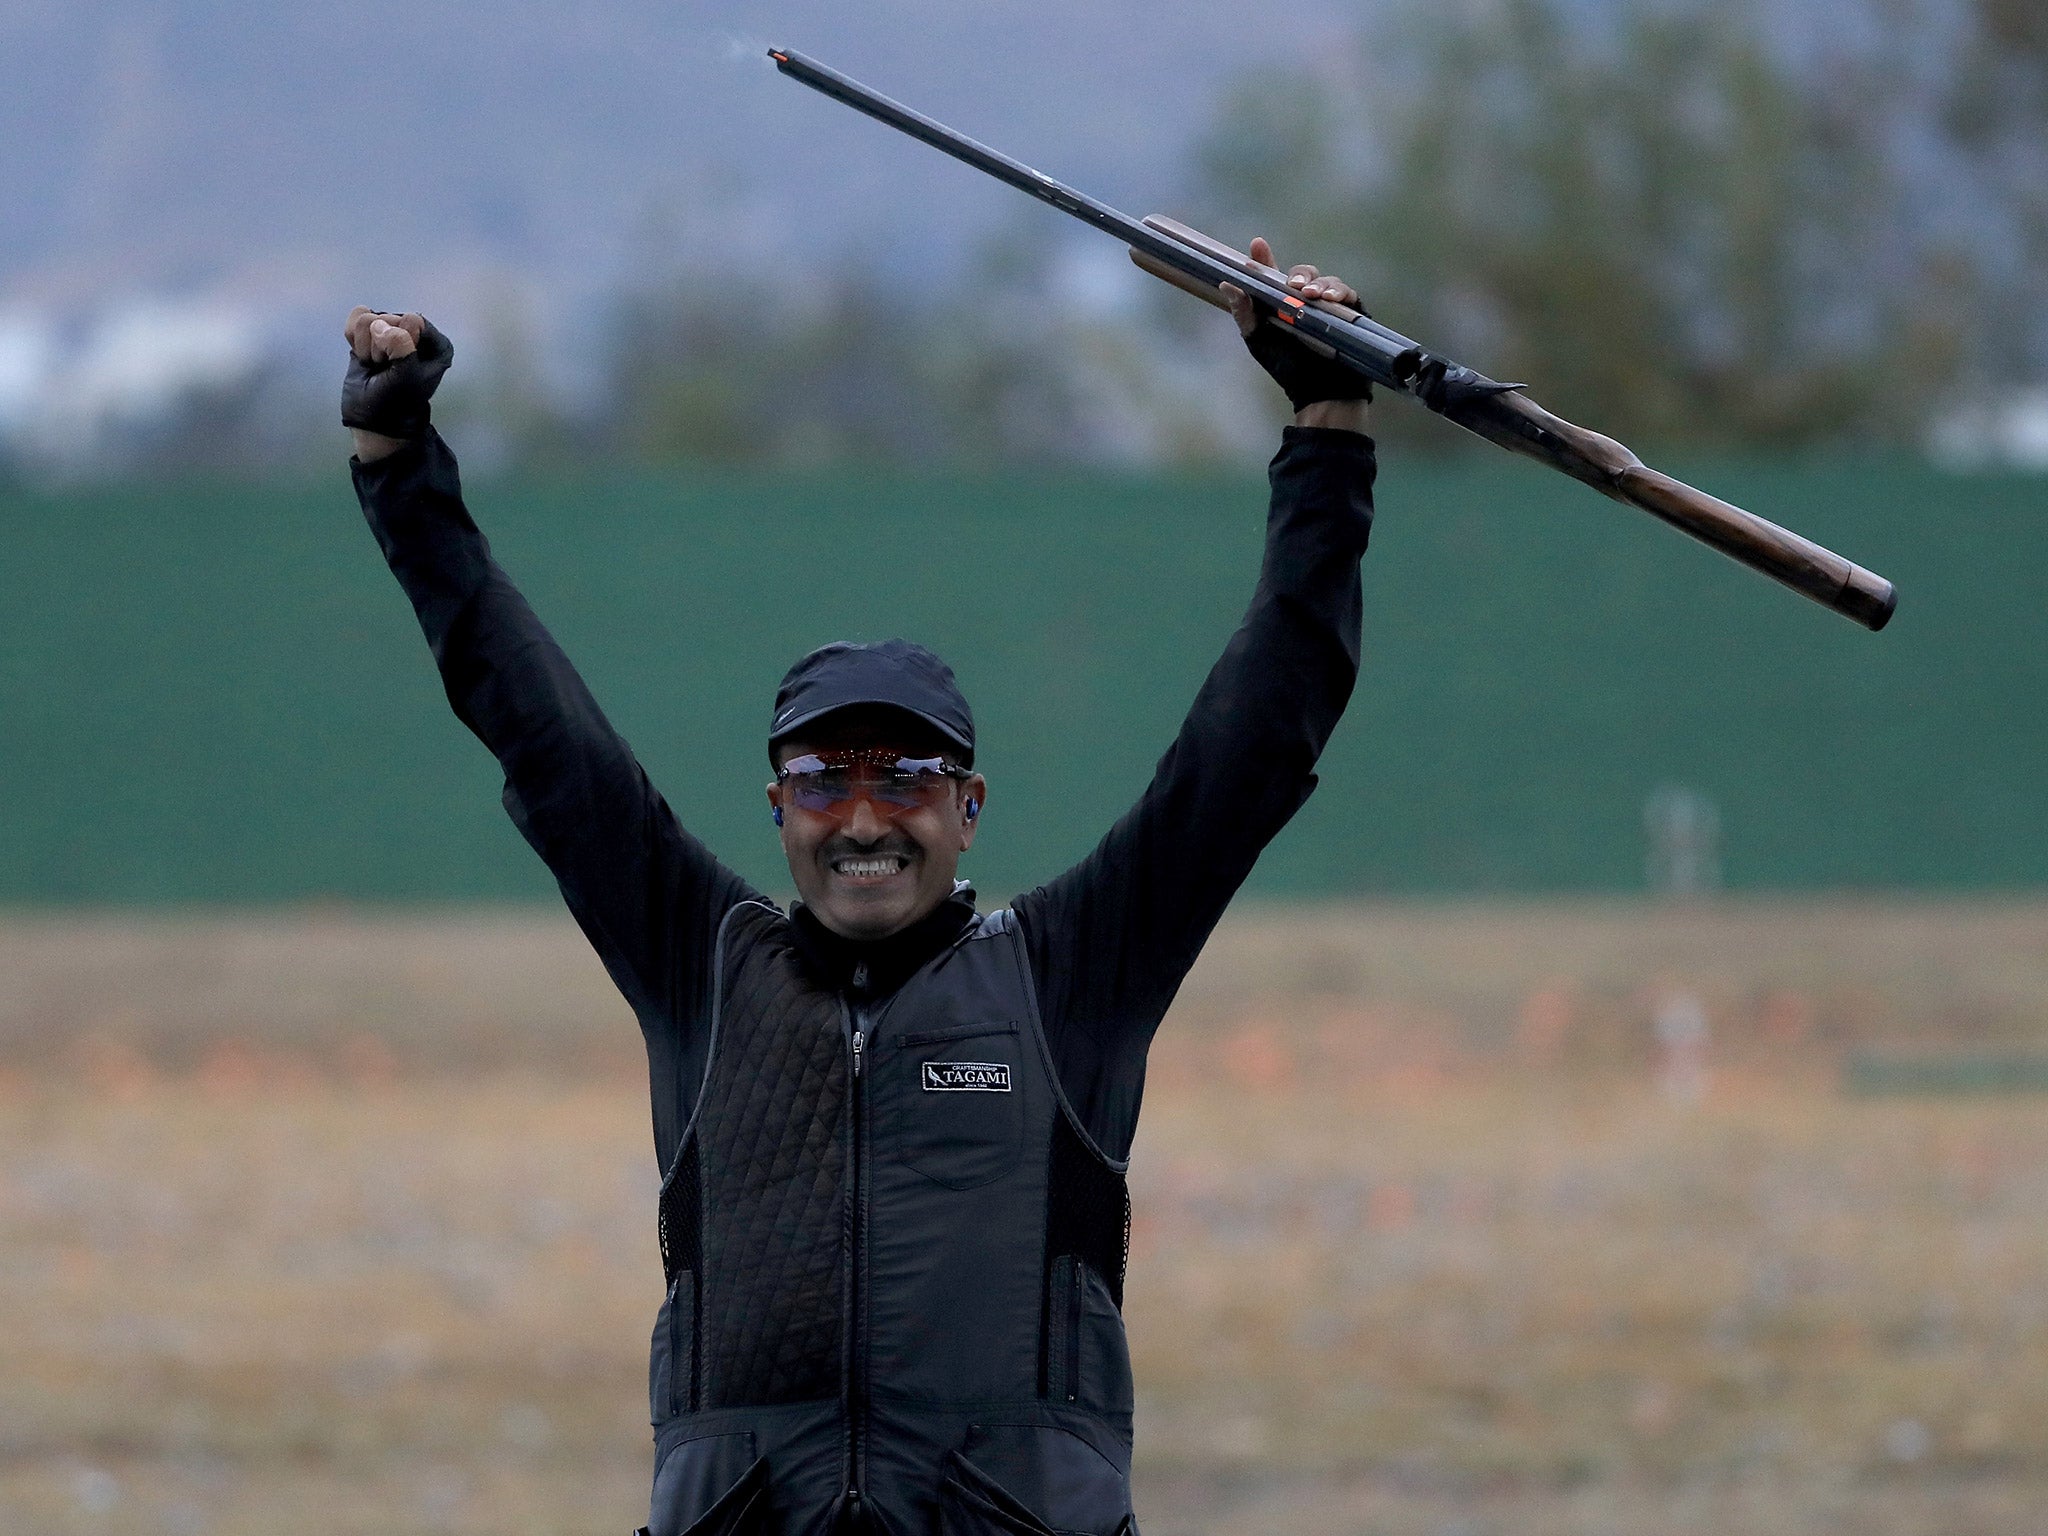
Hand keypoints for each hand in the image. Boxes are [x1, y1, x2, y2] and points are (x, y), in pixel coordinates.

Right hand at [342, 307, 452, 459]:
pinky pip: (356, 317)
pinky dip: (354, 339)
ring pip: (368, 318)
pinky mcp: (371, 333)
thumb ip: (400, 346)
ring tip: (376, 366)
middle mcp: (417, 334)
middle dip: (380, 347)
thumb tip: (378, 325)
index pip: (413, 321)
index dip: (399, 343)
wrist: (373, 419)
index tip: (399, 366)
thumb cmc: (397, 402)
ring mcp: (393, 331)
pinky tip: (364, 356)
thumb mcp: (406, 377)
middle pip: (388, 318)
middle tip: (385, 370)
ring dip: (366, 347)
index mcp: (437, 344)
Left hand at [1221, 238, 1370, 431]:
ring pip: (1326, 282)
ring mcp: (1328, 307)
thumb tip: (1226, 285)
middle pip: (1303, 275)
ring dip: (1319, 284)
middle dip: (1299, 275)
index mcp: (1281, 305)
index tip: (1257, 245)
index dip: (1264, 260)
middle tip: (1294, 286)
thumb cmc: (1288, 369)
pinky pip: (1347, 295)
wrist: (1319, 393)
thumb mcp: (1259, 341)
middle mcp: (1305, 303)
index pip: (1272, 277)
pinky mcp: (1350, 313)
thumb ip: (1244, 314)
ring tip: (1312, 296)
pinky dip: (1339, 293)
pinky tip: (1330, 300)